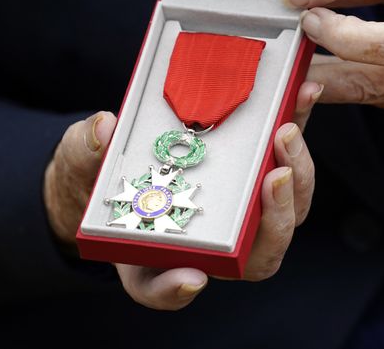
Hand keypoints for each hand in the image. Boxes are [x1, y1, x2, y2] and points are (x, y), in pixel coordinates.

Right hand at [43, 80, 320, 310]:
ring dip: (296, 170)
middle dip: (274, 217)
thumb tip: (103, 128)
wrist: (120, 165)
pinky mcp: (258, 174)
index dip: (176, 288)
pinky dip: (298, 130)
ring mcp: (240, 211)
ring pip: (285, 209)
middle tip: (274, 176)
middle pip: (255, 253)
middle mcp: (208, 243)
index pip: (166, 287)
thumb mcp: (81, 165)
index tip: (190, 276)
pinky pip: (287, 161)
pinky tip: (302, 94)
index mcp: (154, 257)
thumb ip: (86, 152)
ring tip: (287, 129)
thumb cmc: (99, 179)